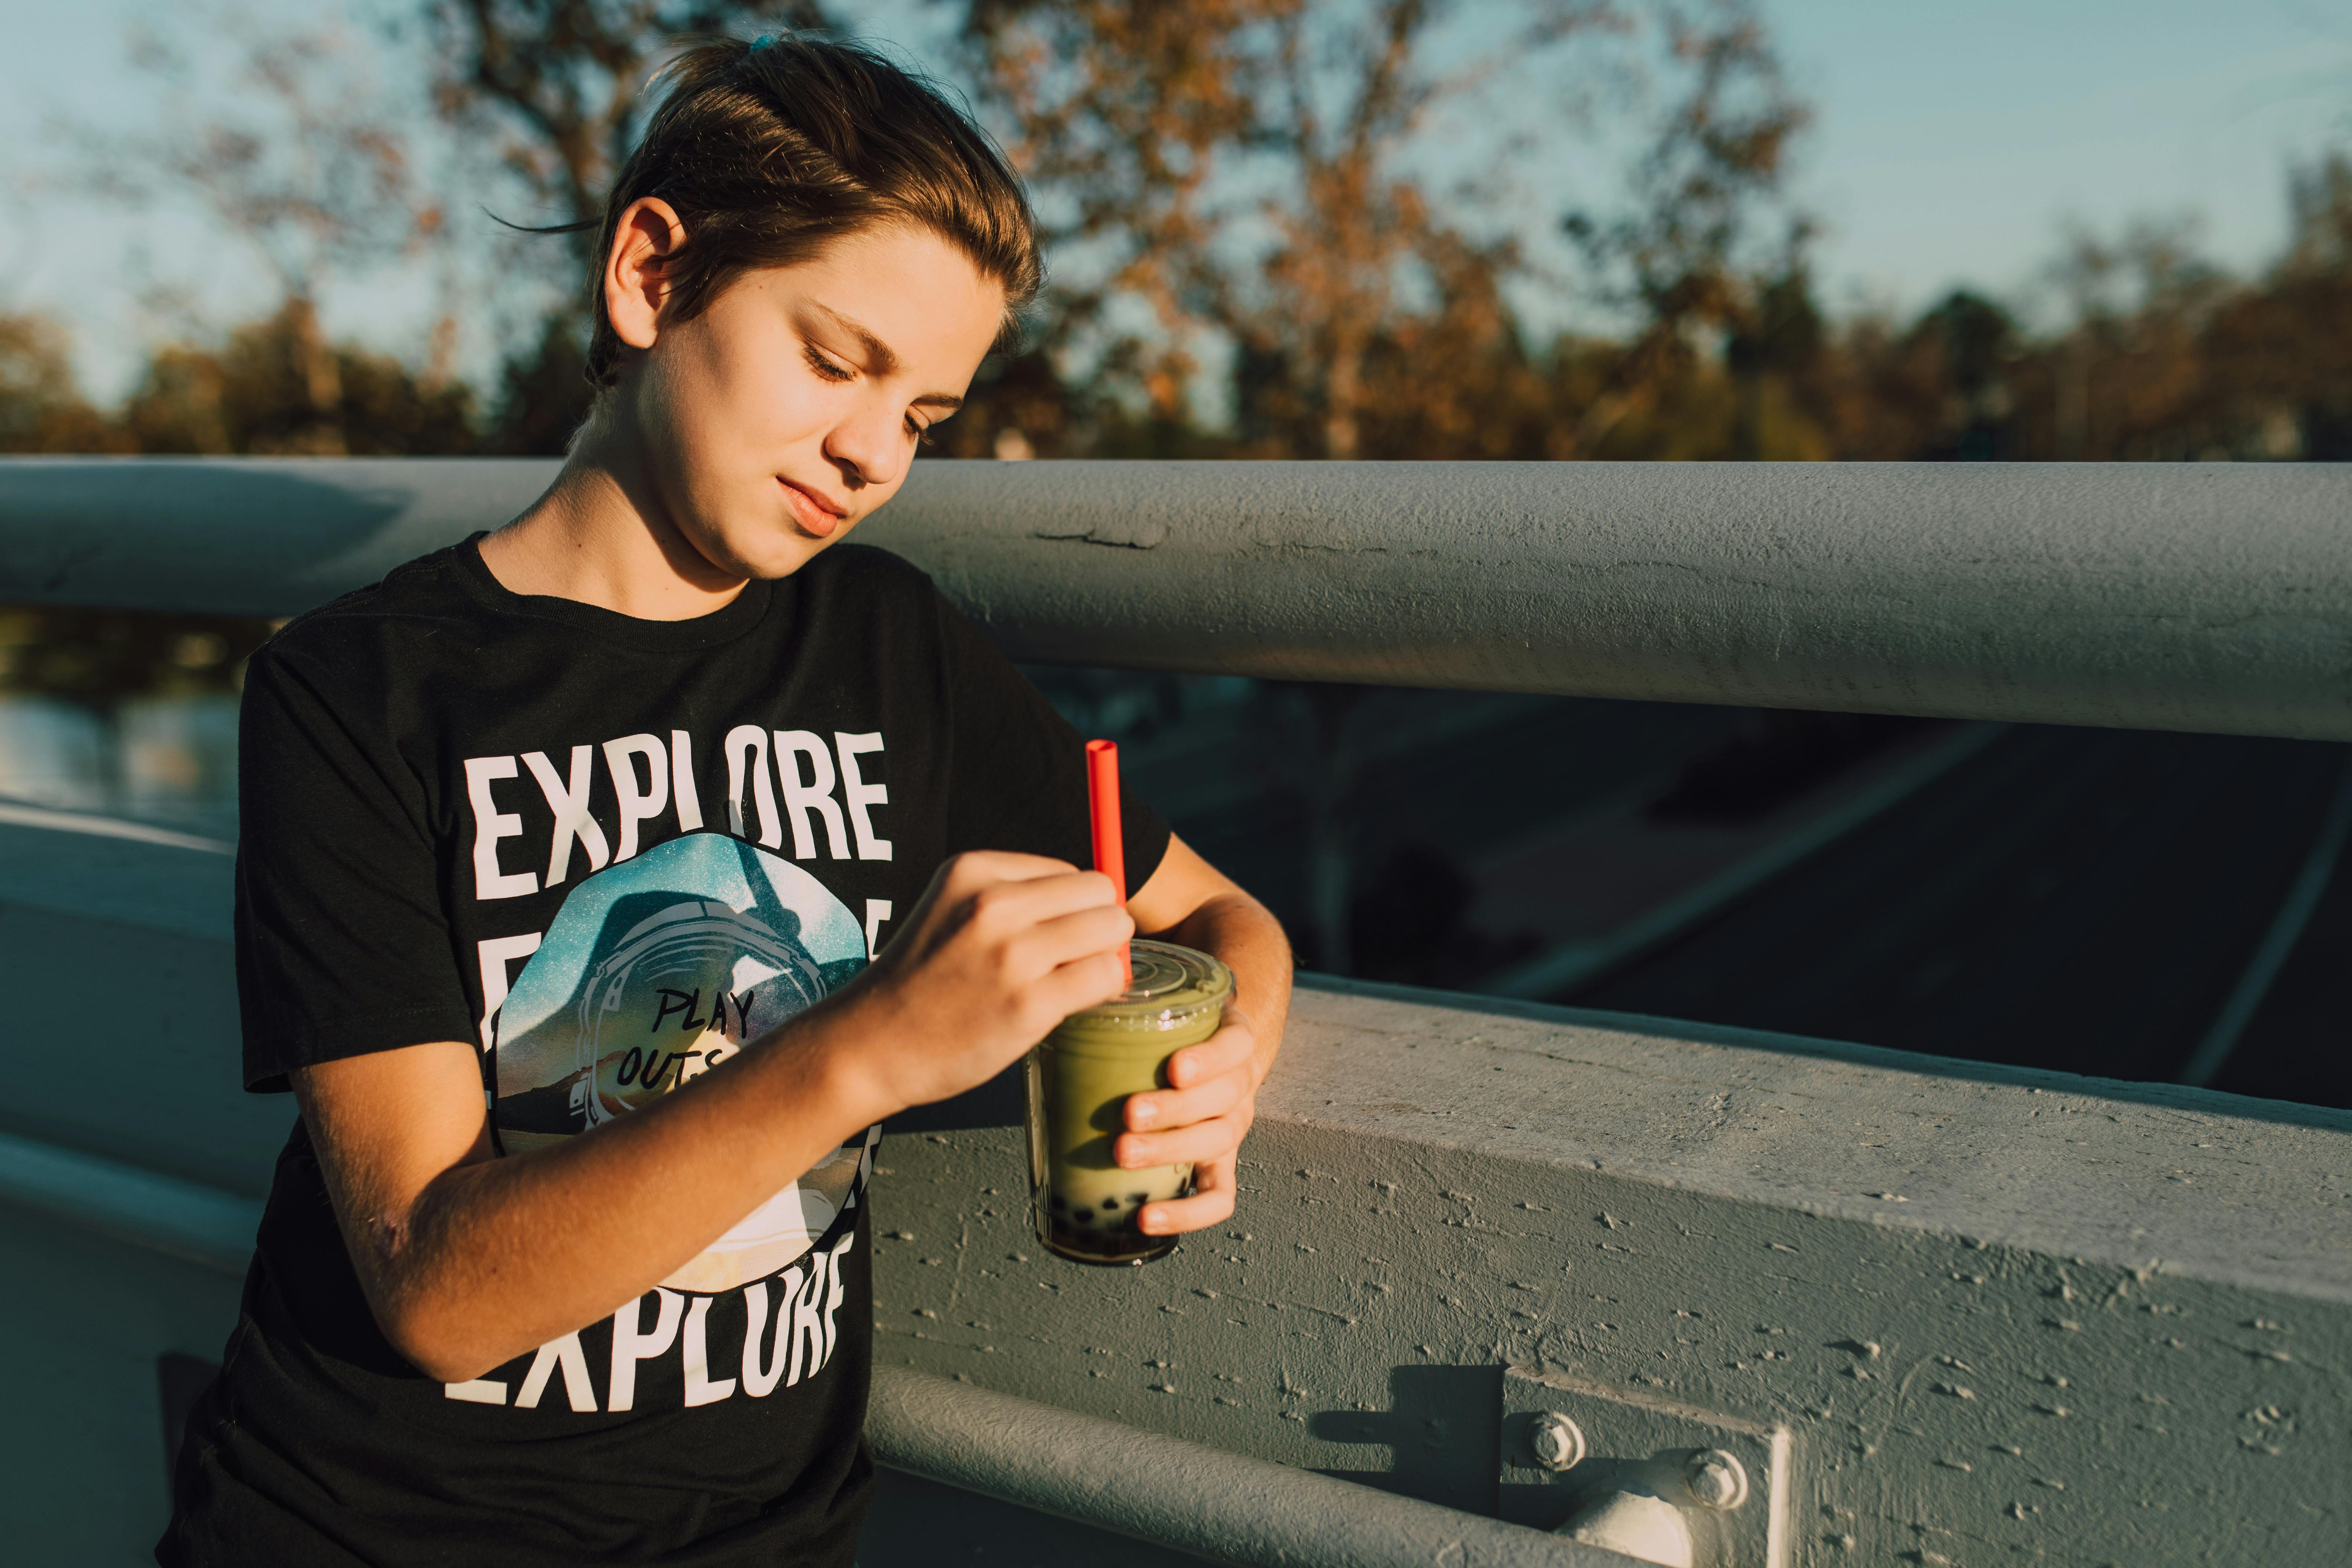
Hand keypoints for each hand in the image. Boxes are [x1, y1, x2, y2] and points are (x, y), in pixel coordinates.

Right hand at [834, 851, 1131, 1121]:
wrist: (871, 1045)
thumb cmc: (920, 981)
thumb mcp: (953, 910)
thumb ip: (1015, 897)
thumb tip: (1098, 903)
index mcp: (973, 870)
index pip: (1069, 872)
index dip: (1072, 908)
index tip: (1049, 937)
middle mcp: (993, 904)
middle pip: (1099, 892)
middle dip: (1098, 925)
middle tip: (1071, 959)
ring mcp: (1012, 954)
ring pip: (1111, 930)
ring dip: (1102, 957)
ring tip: (1067, 981)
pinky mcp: (1028, 1003)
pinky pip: (1105, 976)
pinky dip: (1099, 990)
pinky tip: (1065, 1004)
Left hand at [1114, 1007, 1266, 1235]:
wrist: (1213, 1056)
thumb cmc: (1176, 1031)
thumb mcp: (1172, 1009)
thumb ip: (1138, 1008)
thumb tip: (1070, 1003)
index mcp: (1233, 1040)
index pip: (1235, 1046)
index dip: (1209, 1059)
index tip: (1173, 1068)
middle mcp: (1239, 1085)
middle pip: (1223, 1099)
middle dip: (1175, 1110)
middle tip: (1128, 1115)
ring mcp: (1231, 1128)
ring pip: (1217, 1142)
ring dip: (1170, 1149)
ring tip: (1122, 1154)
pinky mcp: (1220, 1166)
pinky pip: (1218, 1197)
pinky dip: (1188, 1213)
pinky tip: (1147, 1219)